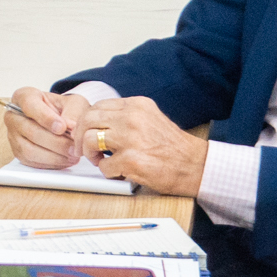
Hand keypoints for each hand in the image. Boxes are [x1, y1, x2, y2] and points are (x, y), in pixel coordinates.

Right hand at [4, 86, 84, 168]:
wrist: (60, 121)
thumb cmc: (64, 109)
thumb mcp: (74, 104)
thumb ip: (72, 113)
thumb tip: (70, 128)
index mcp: (24, 97)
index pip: (29, 105)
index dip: (46, 118)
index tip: (62, 128)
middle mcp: (13, 116)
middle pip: (30, 131)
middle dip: (55, 142)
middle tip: (74, 147)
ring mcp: (13, 135)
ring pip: (29, 150)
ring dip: (54, 156)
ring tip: (72, 155)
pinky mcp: (18, 152)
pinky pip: (32, 161)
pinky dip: (50, 163)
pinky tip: (65, 159)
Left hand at [80, 95, 207, 195]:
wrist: (195, 166)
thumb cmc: (173, 147)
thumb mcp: (150, 119)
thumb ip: (125, 116)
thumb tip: (96, 122)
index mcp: (136, 105)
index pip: (97, 106)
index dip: (86, 122)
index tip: (85, 133)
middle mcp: (132, 118)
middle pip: (88, 120)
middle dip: (80, 136)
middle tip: (84, 149)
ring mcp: (130, 138)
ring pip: (90, 140)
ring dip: (90, 154)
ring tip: (100, 160)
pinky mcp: (131, 160)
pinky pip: (104, 165)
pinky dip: (107, 171)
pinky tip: (119, 172)